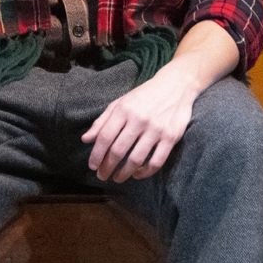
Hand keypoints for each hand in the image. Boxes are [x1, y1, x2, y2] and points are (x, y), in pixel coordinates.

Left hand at [81, 65, 201, 181]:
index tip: (93, 166)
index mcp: (124, 109)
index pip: (105, 137)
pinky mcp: (171, 137)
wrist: (176, 85)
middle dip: (107, 167)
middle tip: (102, 176)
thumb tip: (86, 140)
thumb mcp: (121, 103)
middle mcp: (139, 119)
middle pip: (118, 150)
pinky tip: (137, 173)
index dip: (96, 155)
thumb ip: (103, 121)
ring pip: (136, 159)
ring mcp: (156, 129)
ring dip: (124, 173)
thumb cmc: (144, 96)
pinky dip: (145, 172)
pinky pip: (156, 161)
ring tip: (117, 178)